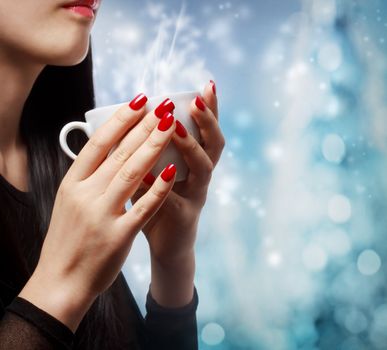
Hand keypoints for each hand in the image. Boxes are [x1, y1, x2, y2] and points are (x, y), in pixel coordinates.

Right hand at [19, 94, 178, 331]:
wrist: (60, 280)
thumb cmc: (68, 238)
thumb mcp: (68, 201)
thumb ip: (86, 174)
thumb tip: (103, 146)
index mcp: (72, 183)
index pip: (98, 142)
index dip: (120, 119)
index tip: (139, 100)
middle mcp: (85, 194)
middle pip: (119, 152)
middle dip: (145, 126)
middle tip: (164, 106)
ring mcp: (101, 215)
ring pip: (131, 173)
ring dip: (153, 147)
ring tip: (171, 126)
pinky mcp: (118, 236)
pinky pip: (142, 208)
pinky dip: (157, 189)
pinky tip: (171, 170)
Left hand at [132, 81, 224, 305]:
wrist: (166, 245)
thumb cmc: (159, 203)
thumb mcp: (156, 172)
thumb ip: (149, 151)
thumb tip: (129, 120)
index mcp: (195, 163)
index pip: (207, 132)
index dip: (211, 110)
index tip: (207, 84)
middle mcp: (201, 177)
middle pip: (214, 146)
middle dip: (207, 121)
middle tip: (197, 100)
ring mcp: (196, 197)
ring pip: (202, 169)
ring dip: (190, 146)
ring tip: (175, 127)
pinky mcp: (183, 218)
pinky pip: (176, 200)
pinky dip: (163, 185)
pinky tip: (152, 172)